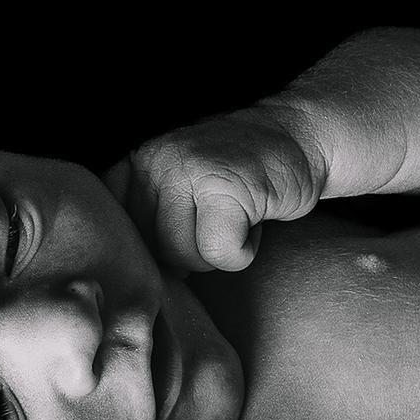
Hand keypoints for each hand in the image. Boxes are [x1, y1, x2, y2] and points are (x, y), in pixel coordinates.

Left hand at [103, 107, 323, 272]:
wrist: (297, 135)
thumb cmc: (239, 173)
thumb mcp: (180, 184)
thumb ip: (151, 220)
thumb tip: (146, 284)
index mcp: (135, 162)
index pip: (122, 237)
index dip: (159, 249)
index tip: (190, 227)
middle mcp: (154, 161)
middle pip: (156, 253)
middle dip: (194, 250)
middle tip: (221, 216)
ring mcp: (188, 170)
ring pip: (185, 256)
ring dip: (220, 251)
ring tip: (238, 214)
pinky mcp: (226, 188)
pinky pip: (221, 254)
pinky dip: (245, 250)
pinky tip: (255, 218)